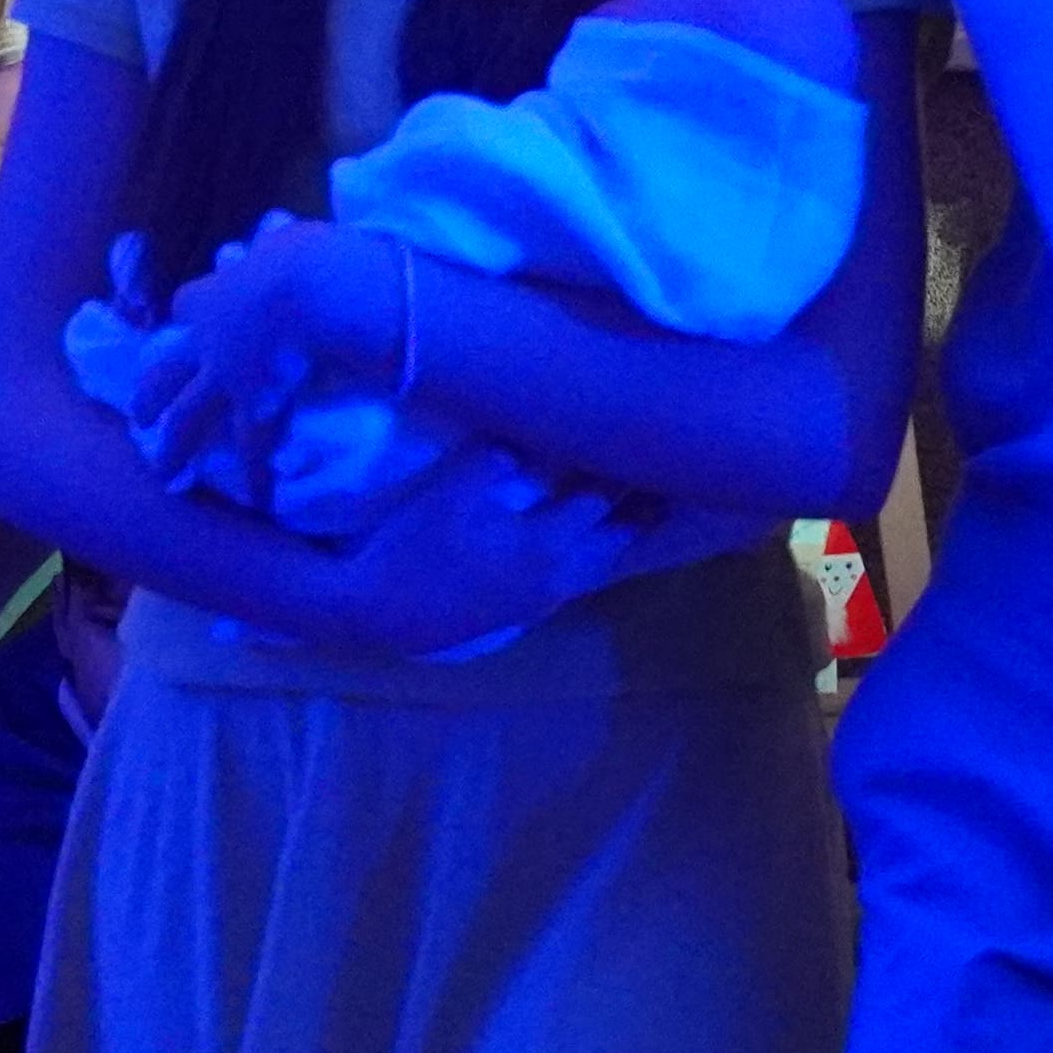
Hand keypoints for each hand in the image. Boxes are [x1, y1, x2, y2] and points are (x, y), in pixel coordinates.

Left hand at [120, 216, 395, 493]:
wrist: (303, 288)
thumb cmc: (296, 256)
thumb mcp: (280, 241)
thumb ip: (274, 242)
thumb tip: (281, 229)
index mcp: (210, 296)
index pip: (190, 303)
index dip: (192, 310)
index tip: (192, 315)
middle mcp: (206, 342)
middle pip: (165, 370)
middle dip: (151, 393)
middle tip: (139, 415)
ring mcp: (223, 379)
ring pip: (186, 417)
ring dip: (174, 447)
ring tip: (163, 472)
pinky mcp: (252, 405)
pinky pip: (252, 446)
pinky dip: (256, 473)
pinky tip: (257, 498)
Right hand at [309, 468, 628, 658]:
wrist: (378, 612)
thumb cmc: (411, 549)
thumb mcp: (449, 493)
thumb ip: (493, 461)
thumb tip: (524, 441)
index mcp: (543, 544)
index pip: (599, 500)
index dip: (624, 472)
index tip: (648, 444)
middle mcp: (556, 575)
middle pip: (615, 541)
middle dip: (642, 511)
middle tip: (673, 484)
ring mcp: (541, 597)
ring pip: (600, 565)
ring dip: (622, 537)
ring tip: (644, 513)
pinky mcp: (524, 609)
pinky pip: (579, 578)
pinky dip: (596, 555)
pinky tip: (592, 544)